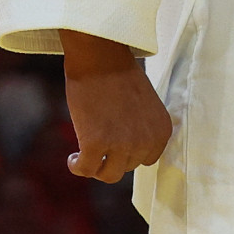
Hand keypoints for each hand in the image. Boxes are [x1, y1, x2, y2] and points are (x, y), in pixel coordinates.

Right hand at [61, 31, 172, 182]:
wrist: (101, 57)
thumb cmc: (120, 76)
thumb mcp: (145, 107)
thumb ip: (142, 130)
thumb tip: (129, 154)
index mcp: (161, 130)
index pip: (147, 159)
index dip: (130, 153)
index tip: (117, 145)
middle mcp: (146, 141)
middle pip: (128, 167)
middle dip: (113, 157)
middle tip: (98, 143)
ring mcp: (122, 144)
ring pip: (109, 175)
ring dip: (96, 167)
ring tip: (84, 155)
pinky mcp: (96, 144)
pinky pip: (86, 170)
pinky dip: (77, 166)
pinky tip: (72, 157)